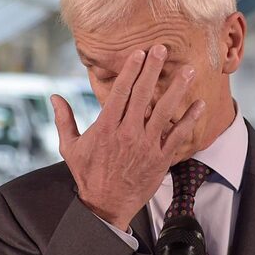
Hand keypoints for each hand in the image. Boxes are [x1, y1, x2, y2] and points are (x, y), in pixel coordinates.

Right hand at [51, 45, 204, 230]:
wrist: (106, 205)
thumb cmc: (88, 175)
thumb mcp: (69, 148)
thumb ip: (64, 120)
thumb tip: (54, 96)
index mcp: (105, 128)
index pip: (120, 92)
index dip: (131, 70)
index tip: (139, 53)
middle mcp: (127, 133)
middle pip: (142, 95)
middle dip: (153, 70)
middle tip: (163, 49)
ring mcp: (145, 146)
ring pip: (164, 112)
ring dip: (177, 89)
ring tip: (189, 71)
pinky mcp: (159, 159)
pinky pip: (177, 136)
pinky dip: (189, 120)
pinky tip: (199, 105)